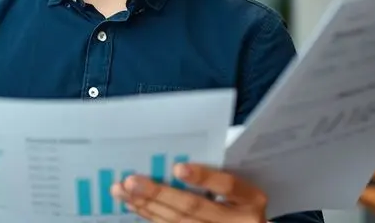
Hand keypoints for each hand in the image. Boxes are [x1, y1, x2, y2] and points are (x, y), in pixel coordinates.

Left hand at [111, 163, 267, 222]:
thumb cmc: (239, 200)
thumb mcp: (240, 189)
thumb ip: (216, 174)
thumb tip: (172, 158)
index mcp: (252, 200)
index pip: (229, 186)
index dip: (204, 177)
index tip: (179, 167)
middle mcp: (239, 222)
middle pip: (194, 208)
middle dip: (159, 193)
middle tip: (131, 181)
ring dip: (145, 205)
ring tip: (122, 191)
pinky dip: (149, 216)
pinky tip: (133, 205)